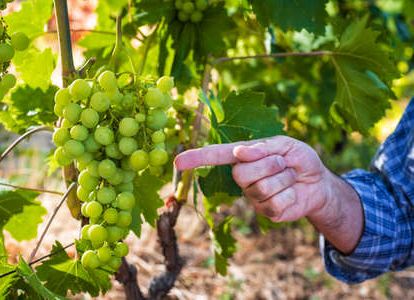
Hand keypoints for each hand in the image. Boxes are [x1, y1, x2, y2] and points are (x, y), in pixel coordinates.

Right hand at [175, 135, 329, 221]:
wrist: (318, 181)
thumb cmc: (298, 158)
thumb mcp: (284, 144)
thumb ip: (262, 147)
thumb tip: (239, 152)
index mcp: (244, 157)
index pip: (217, 156)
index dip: (198, 158)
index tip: (179, 161)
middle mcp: (243, 178)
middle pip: (241, 173)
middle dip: (268, 164)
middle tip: (282, 162)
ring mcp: (254, 197)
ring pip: (261, 187)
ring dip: (283, 177)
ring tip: (289, 175)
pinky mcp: (267, 212)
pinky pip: (275, 202)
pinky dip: (290, 193)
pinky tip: (292, 191)